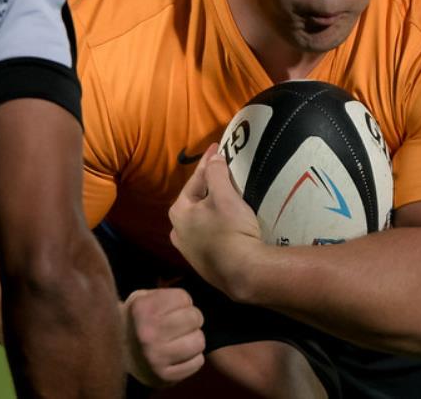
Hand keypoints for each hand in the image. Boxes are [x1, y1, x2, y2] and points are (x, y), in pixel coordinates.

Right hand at [123, 288, 205, 387]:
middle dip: (191, 319)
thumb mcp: (145, 298)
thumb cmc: (141, 321)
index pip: (185, 298)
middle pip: (195, 318)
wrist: (120, 353)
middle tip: (179, 324)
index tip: (170, 309)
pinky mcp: (165, 376)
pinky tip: (179, 354)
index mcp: (142, 310)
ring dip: (193, 339)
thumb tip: (194, 290)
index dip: (182, 302)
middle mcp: (147, 334)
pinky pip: (197, 362)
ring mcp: (156, 357)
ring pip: (199, 341)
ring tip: (180, 339)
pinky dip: (192, 357)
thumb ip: (165, 292)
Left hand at [168, 145, 264, 298]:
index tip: (218, 147)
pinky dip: (217, 225)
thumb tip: (214, 158)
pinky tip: (228, 224)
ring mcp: (190, 250)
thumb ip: (216, 173)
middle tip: (222, 171)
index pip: (195, 179)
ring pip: (201, 219)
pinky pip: (209, 235)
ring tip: (226, 196)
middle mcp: (178, 231)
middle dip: (208, 185)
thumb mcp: (224, 196)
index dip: (209, 162)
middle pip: (195, 200)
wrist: (243, 272)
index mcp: (179, 212)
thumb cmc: (230, 230)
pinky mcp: (204, 263)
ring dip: (212, 207)